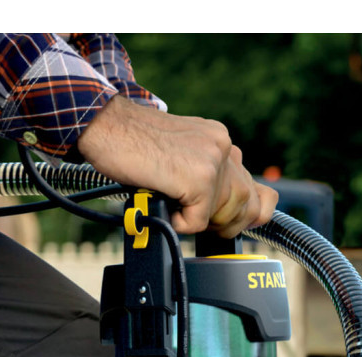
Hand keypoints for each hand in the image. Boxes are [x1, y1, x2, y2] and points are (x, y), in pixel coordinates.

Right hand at [77, 96, 277, 237]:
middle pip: (247, 206)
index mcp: (219, 141)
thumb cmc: (130, 145)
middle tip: (193, 219)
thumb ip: (204, 177)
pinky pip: (198, 222)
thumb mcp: (178, 158)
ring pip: (225, 216)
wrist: (105, 126)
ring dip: (198, 222)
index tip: (227, 224)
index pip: (255, 189)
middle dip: (224, 225)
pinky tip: (161, 202)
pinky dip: (178, 223)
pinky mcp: (198, 178)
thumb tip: (222, 209)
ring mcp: (212, 161)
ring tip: (172, 206)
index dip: (244, 214)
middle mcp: (222, 147)